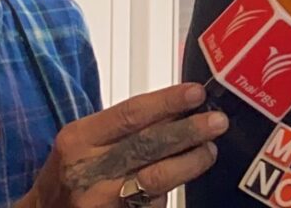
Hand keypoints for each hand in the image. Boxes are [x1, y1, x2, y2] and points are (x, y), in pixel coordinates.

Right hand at [16, 83, 225, 207]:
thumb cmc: (73, 173)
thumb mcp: (86, 142)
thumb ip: (126, 127)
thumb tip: (180, 107)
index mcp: (78, 140)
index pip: (129, 114)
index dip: (167, 102)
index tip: (196, 94)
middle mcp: (87, 170)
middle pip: (147, 145)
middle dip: (188, 132)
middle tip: (216, 122)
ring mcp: (100, 201)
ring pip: (155, 179)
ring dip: (190, 163)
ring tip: (209, 151)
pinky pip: (152, 205)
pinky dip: (172, 192)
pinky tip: (185, 182)